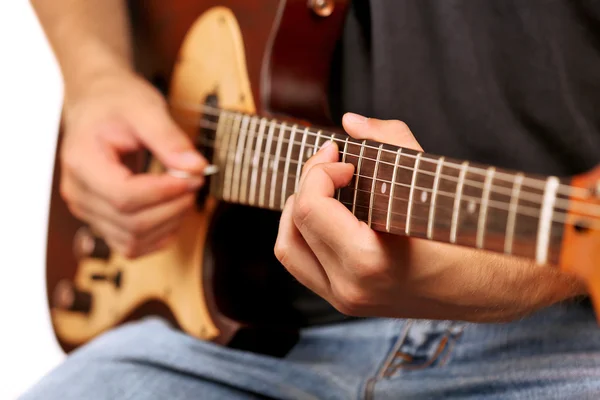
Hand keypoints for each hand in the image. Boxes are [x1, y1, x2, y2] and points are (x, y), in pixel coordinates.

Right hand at [60, 70, 207, 257]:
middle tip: (195, 182)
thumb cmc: (116, 102)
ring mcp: (87, 210)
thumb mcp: (146, 108)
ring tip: (185, 195)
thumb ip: (170, 139)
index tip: (192, 177)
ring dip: (168, 224)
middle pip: (130, 222)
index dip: (164, 193)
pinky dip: (158, 237)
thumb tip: (196, 167)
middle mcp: (79, 192)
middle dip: (172, 208)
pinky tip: (173, 214)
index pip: (124, 196)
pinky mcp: (101, 220)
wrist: (96, 103)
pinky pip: (131, 246)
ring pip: (132, 240)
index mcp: (82, 162)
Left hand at [275, 113, 585, 321]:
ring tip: (324, 187)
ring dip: (299, 208)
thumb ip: (388, 140)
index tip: (342, 155)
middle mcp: (351, 288)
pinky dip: (304, 233)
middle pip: (295, 223)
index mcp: (370, 262)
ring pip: (289, 247)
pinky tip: (327, 213)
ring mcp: (347, 301)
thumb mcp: (432, 178)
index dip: (319, 170)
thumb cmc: (468, 230)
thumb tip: (350, 121)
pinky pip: (302, 264)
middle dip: (308, 181)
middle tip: (333, 162)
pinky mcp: (347, 303)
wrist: (491, 287)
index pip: (311, 207)